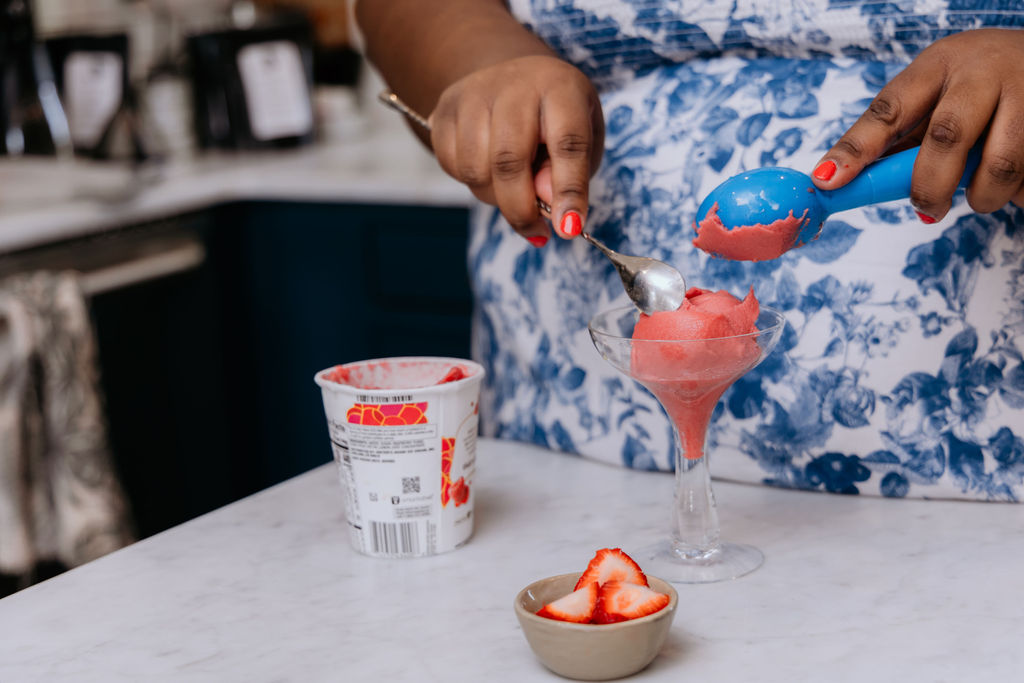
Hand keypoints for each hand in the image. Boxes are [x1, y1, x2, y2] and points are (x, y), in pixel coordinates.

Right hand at [429, 55, 603, 244]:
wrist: (512, 75)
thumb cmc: (555, 116)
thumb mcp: (582, 138)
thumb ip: (572, 173)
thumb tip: (547, 204)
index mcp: (560, 88)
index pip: (567, 143)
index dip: (569, 190)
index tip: (569, 228)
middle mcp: (514, 85)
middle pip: (509, 161)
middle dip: (521, 209)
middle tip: (536, 231)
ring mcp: (473, 95)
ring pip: (475, 171)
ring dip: (496, 198)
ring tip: (513, 187)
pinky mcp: (443, 110)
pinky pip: (452, 167)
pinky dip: (472, 183)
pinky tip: (489, 169)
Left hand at [810, 28, 1023, 221]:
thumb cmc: (976, 87)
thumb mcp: (935, 96)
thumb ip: (898, 138)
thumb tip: (842, 182)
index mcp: (938, 65)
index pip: (889, 110)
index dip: (855, 149)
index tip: (827, 181)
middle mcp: (982, 71)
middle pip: (946, 136)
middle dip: (929, 185)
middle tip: (926, 209)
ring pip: (998, 164)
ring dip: (982, 195)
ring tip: (979, 194)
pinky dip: (1017, 192)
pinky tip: (1016, 180)